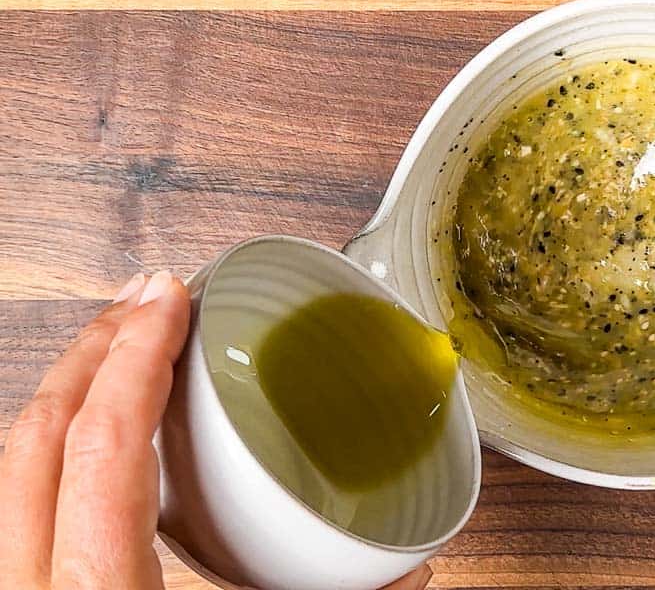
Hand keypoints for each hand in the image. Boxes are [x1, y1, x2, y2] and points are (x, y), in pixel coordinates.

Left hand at [0, 271, 431, 589]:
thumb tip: (410, 565)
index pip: (98, 448)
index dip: (133, 355)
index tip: (169, 294)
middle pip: (29, 439)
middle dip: (90, 350)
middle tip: (147, 301)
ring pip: (0, 473)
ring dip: (59, 400)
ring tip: (117, 358)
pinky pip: (6, 516)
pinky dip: (42, 461)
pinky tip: (85, 458)